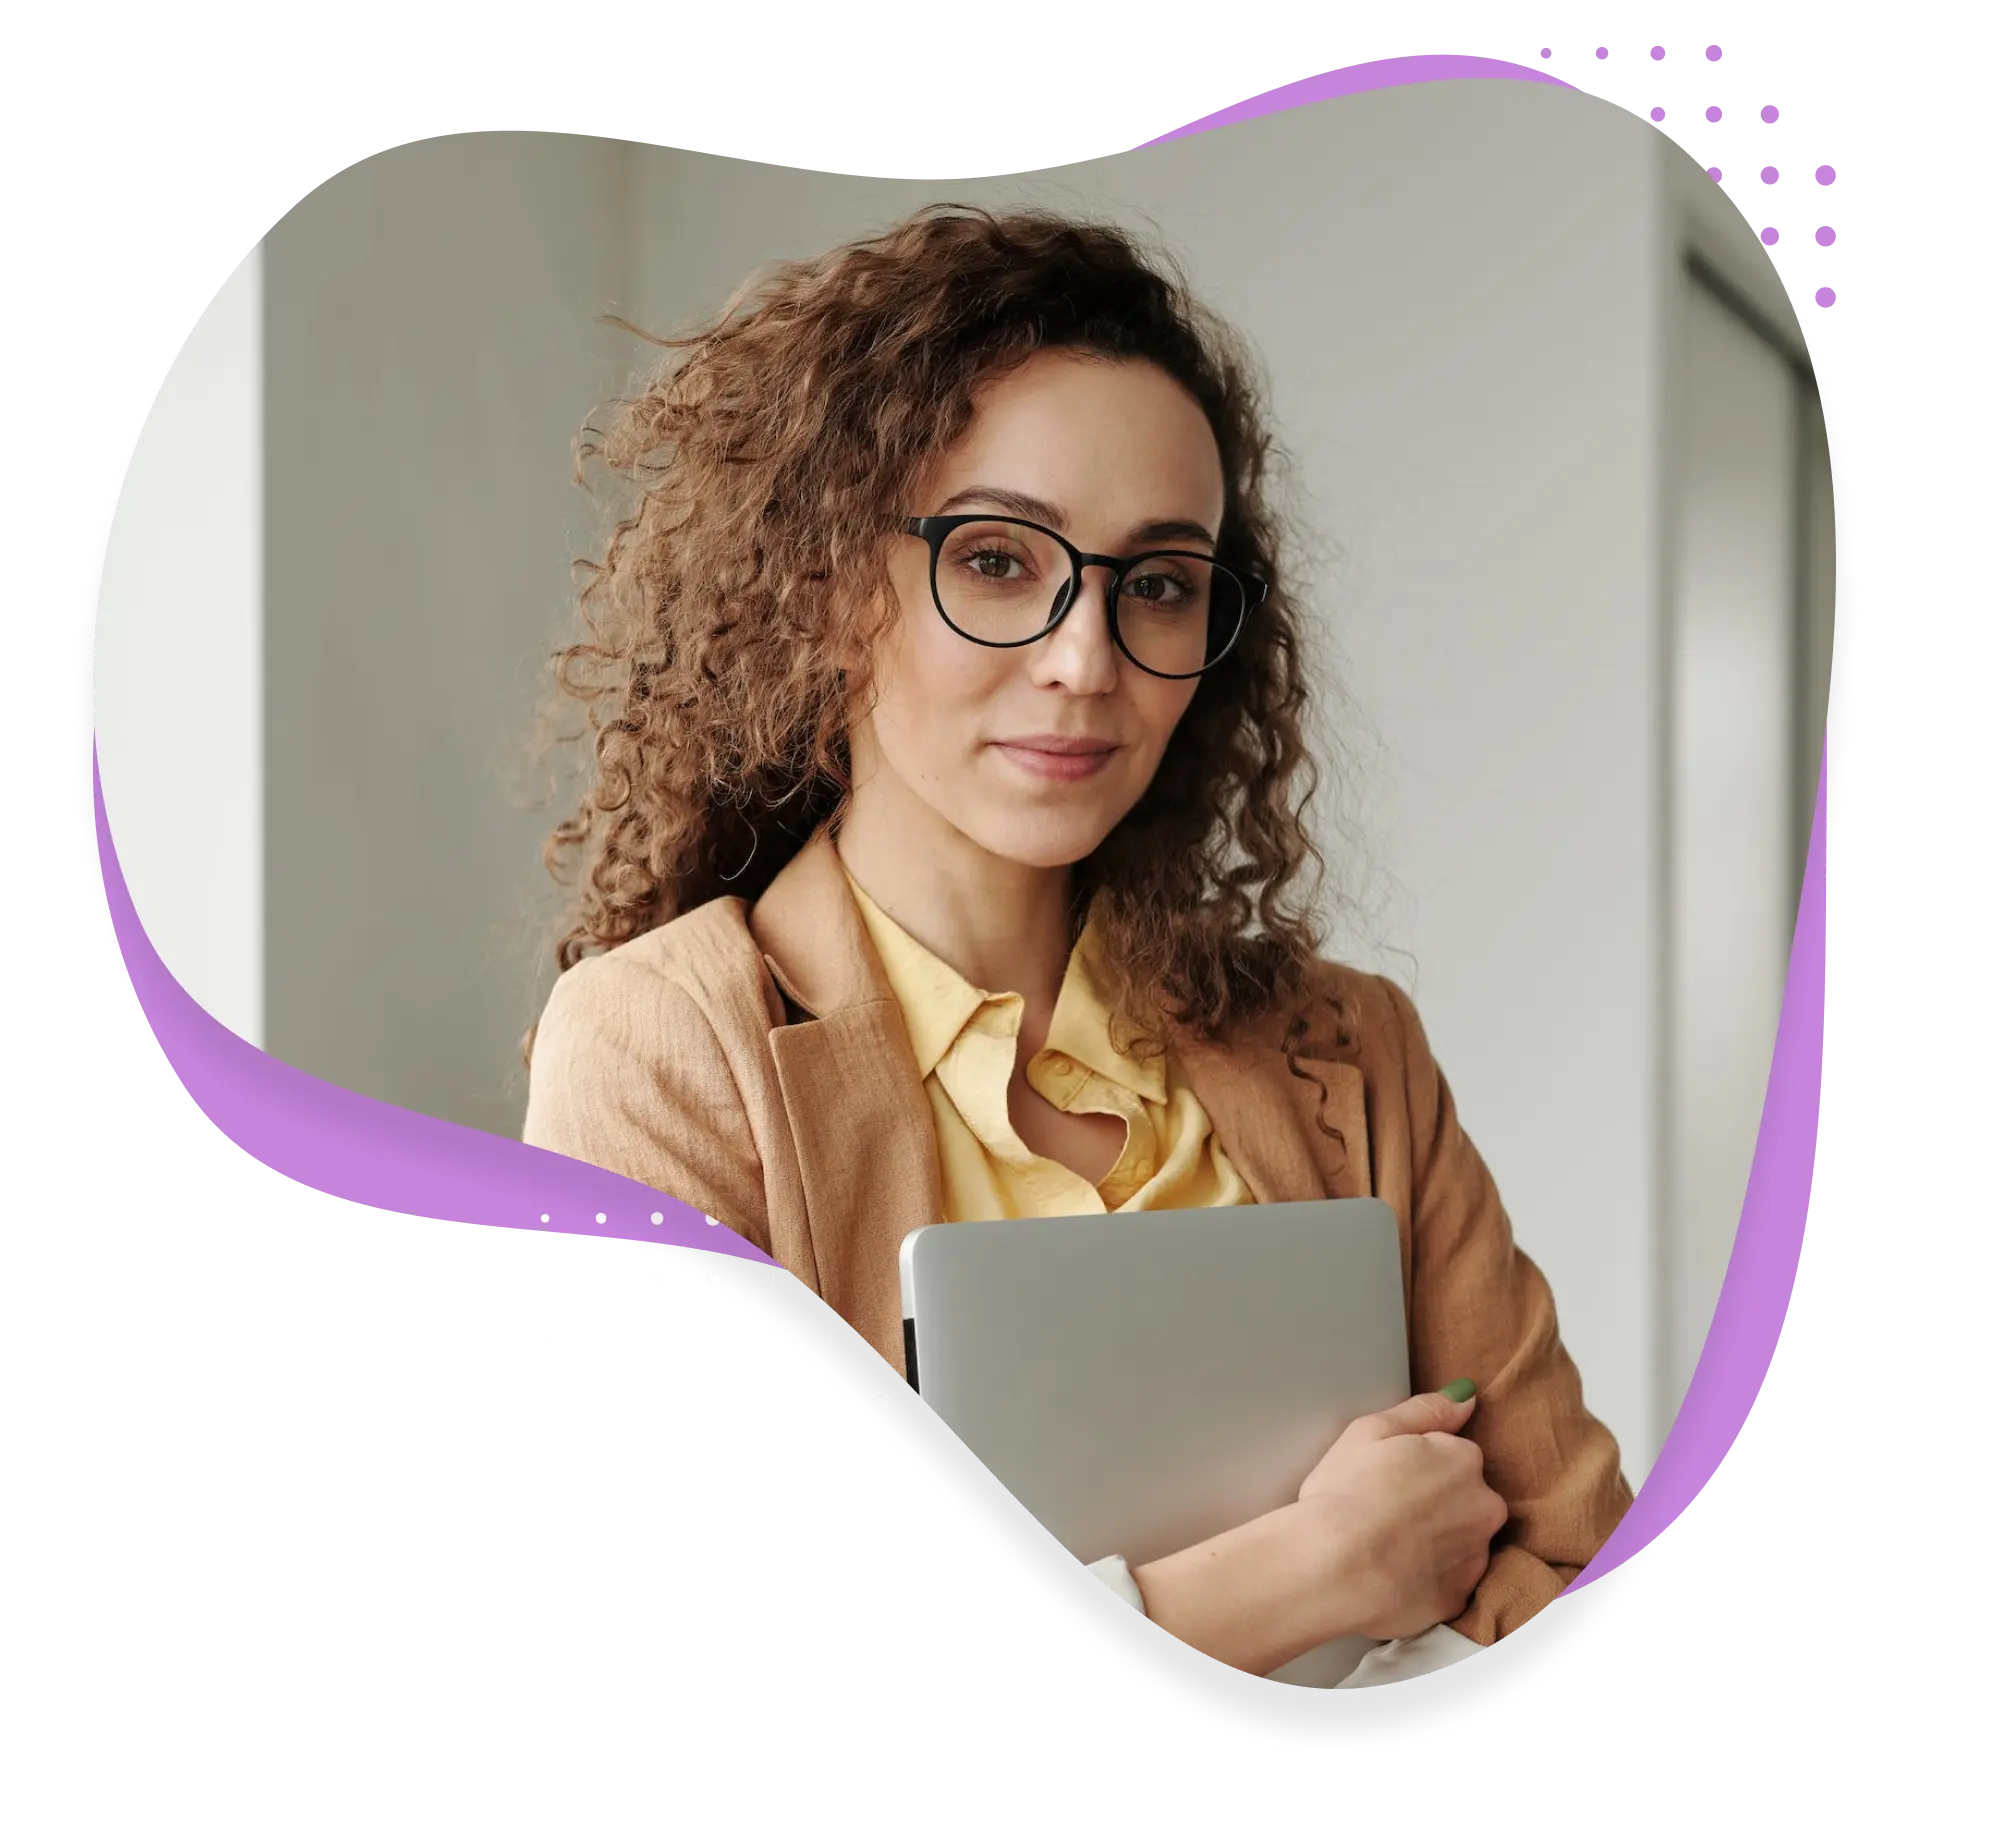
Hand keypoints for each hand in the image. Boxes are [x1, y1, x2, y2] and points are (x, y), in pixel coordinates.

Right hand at [1292, 1383, 1508, 1641]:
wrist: (1333, 1568)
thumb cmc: (1346, 1493)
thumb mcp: (1372, 1430)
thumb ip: (1426, 1409)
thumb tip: (1466, 1397)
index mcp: (1463, 1461)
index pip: (1455, 1456)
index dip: (1418, 1467)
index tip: (1388, 1479)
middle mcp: (1483, 1508)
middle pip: (1466, 1500)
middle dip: (1437, 1505)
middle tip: (1386, 1512)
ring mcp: (1474, 1558)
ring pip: (1460, 1543)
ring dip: (1434, 1544)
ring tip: (1386, 1547)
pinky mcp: (1457, 1601)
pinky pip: (1446, 1584)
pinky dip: (1426, 1580)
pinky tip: (1391, 1575)